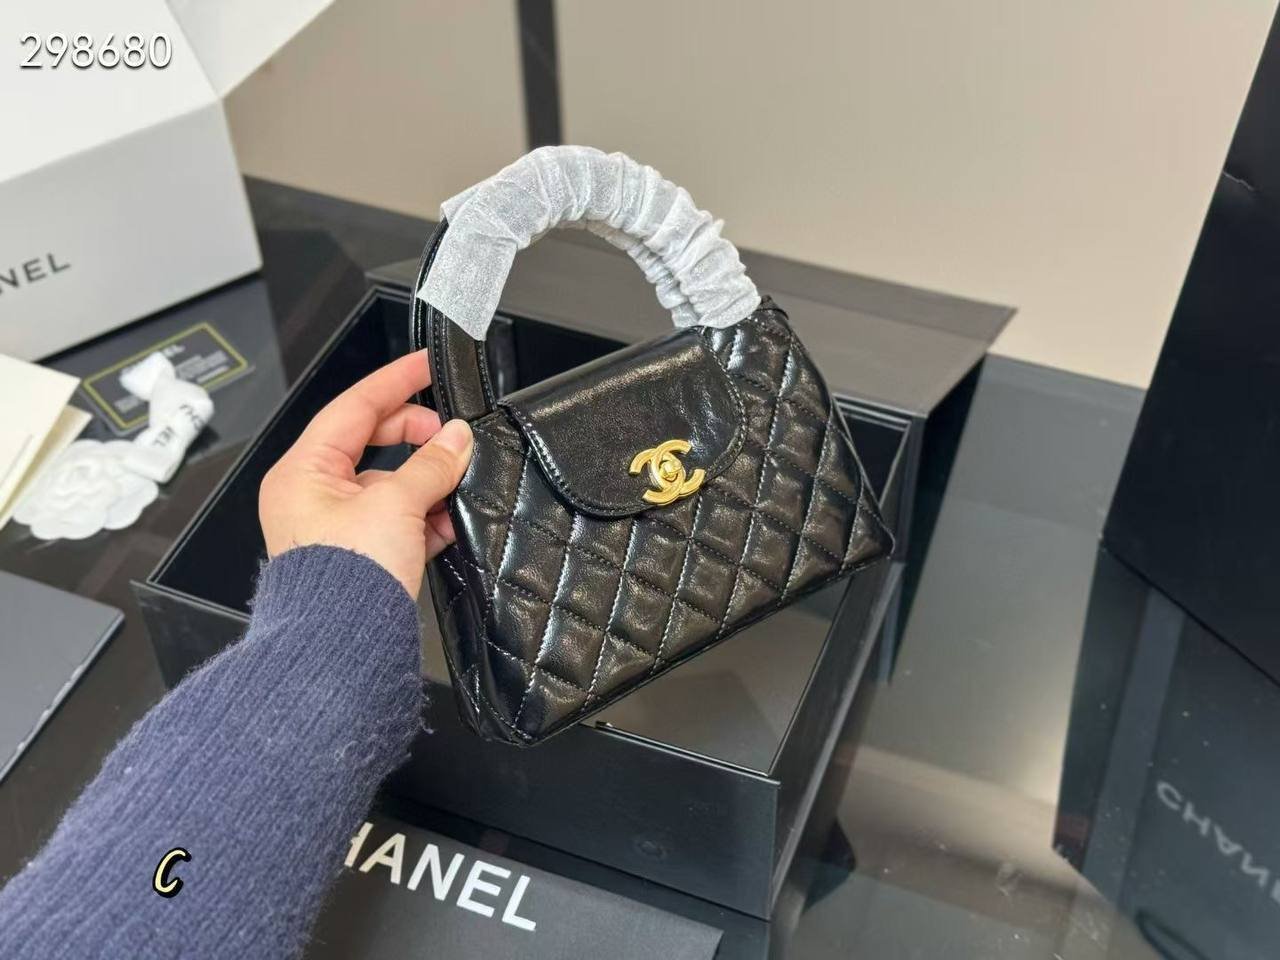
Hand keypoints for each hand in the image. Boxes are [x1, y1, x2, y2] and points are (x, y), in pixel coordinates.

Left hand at [259, 350, 472, 597]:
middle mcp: (311, 495)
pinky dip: (424, 517)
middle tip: (453, 434)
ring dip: (427, 483)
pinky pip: (396, 520)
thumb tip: (457, 437)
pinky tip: (449, 522)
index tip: (426, 365)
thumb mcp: (396, 506)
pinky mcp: (358, 555)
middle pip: (371, 443)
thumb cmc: (344, 581)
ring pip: (389, 485)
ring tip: (456, 485)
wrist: (341, 650)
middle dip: (417, 439)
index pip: (353, 408)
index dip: (395, 382)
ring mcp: (334, 527)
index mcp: (303, 472)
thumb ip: (432, 464)